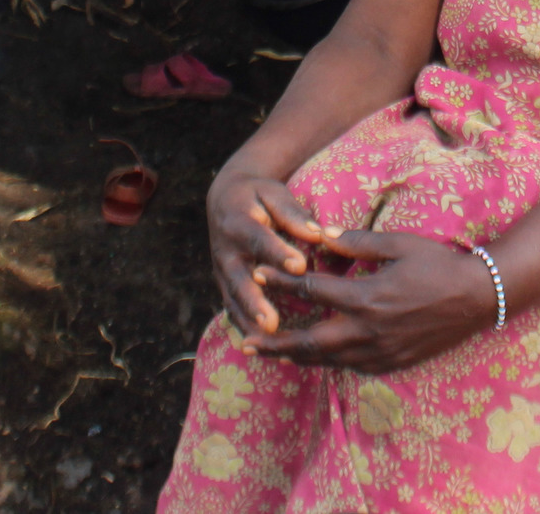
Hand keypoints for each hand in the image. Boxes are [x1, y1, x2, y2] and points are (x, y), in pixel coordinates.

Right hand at [205, 168, 326, 337]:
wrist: (225, 199)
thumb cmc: (258, 196)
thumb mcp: (274, 193)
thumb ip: (293, 213)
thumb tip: (317, 233)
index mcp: (238, 222)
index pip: (259, 239)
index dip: (278, 252)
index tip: (300, 265)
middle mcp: (225, 250)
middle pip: (239, 279)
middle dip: (255, 302)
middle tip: (272, 322)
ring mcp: (221, 270)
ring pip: (233, 299)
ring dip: (248, 321)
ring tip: (265, 341)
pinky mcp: (223, 283)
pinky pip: (230, 307)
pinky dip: (241, 326)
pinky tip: (255, 346)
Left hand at [247, 231, 498, 373]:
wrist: (479, 298)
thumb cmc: (439, 264)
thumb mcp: (398, 244)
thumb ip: (356, 242)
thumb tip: (320, 235)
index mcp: (366, 298)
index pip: (311, 292)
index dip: (282, 284)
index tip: (257, 276)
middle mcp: (368, 331)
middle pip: (308, 342)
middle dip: (274, 342)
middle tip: (246, 342)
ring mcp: (380, 353)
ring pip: (327, 360)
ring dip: (296, 356)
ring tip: (271, 352)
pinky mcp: (392, 364)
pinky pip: (351, 367)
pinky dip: (328, 362)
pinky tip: (316, 356)